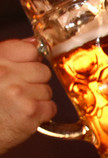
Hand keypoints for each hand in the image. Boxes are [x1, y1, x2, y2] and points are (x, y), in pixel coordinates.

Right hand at [0, 39, 56, 154]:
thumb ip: (9, 55)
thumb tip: (34, 42)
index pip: (30, 49)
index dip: (30, 60)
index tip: (24, 68)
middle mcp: (5, 73)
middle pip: (43, 70)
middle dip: (34, 82)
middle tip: (17, 92)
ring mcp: (19, 92)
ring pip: (47, 89)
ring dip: (37, 98)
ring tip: (18, 104)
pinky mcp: (30, 111)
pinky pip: (51, 107)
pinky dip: (42, 113)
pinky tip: (24, 115)